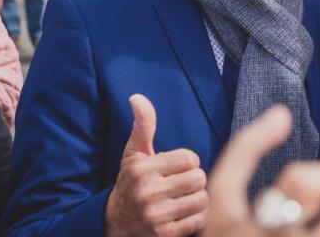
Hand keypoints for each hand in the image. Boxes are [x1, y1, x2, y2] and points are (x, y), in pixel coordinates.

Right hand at [106, 95, 207, 236]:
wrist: (117, 222)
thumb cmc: (132, 182)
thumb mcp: (134, 154)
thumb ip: (142, 126)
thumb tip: (137, 97)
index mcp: (143, 170)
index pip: (189, 158)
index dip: (188, 162)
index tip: (176, 168)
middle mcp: (147, 193)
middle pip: (198, 178)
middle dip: (195, 179)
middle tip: (182, 184)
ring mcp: (156, 216)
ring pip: (202, 199)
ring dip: (198, 198)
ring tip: (183, 198)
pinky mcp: (164, 234)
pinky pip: (199, 220)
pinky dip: (196, 217)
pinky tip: (183, 214)